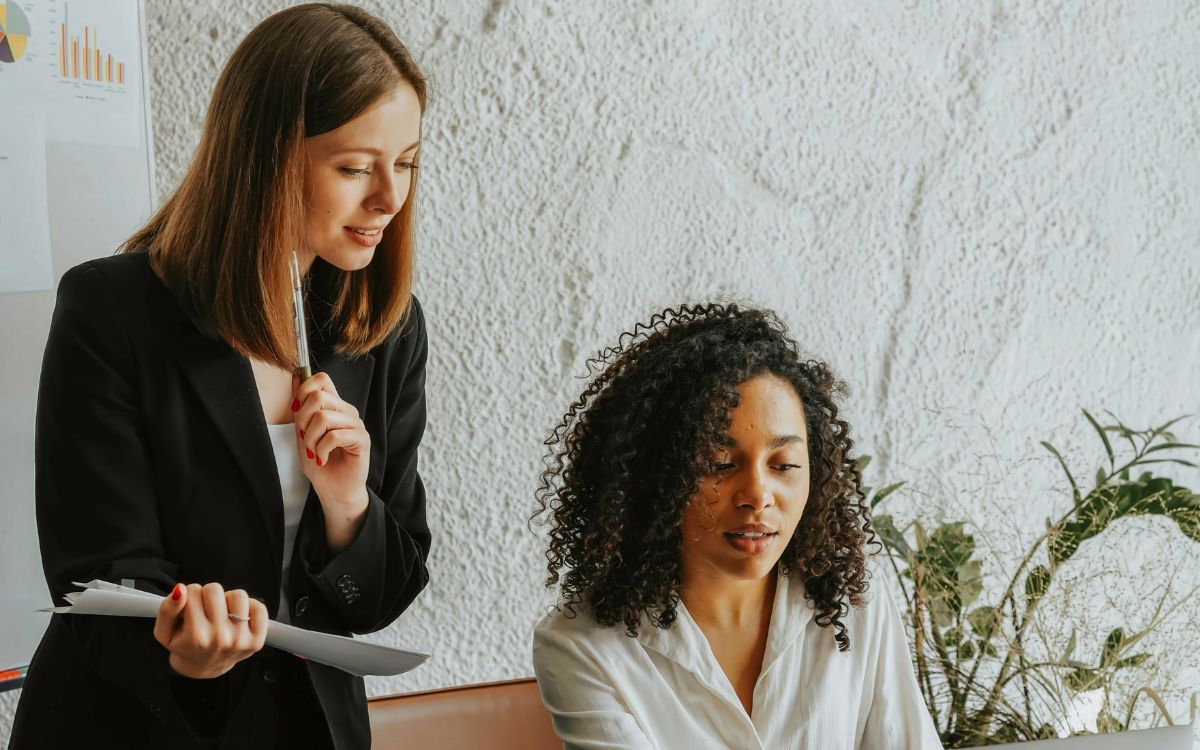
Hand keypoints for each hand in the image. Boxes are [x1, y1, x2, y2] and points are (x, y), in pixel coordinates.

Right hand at [154, 583, 266, 678]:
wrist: (204, 667)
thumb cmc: (184, 646)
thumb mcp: (164, 632)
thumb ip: (166, 609)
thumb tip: (180, 589)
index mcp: (196, 636)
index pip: (193, 590)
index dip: (190, 596)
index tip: (190, 609)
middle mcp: (220, 638)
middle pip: (214, 589)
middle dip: (207, 595)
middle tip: (205, 610)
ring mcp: (240, 639)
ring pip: (238, 595)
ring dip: (228, 600)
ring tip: (221, 613)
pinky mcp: (257, 640)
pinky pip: (259, 607)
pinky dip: (249, 606)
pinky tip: (237, 616)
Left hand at [292, 372, 370, 509]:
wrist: (333, 490)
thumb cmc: (320, 462)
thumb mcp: (302, 431)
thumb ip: (300, 406)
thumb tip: (295, 376)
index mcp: (334, 405)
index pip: (322, 379)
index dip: (303, 390)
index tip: (296, 411)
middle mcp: (347, 410)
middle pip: (319, 397)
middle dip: (303, 420)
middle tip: (305, 438)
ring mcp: (356, 424)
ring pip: (324, 417)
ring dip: (311, 439)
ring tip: (314, 452)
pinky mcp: (362, 439)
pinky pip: (335, 435)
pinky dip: (321, 449)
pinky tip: (322, 459)